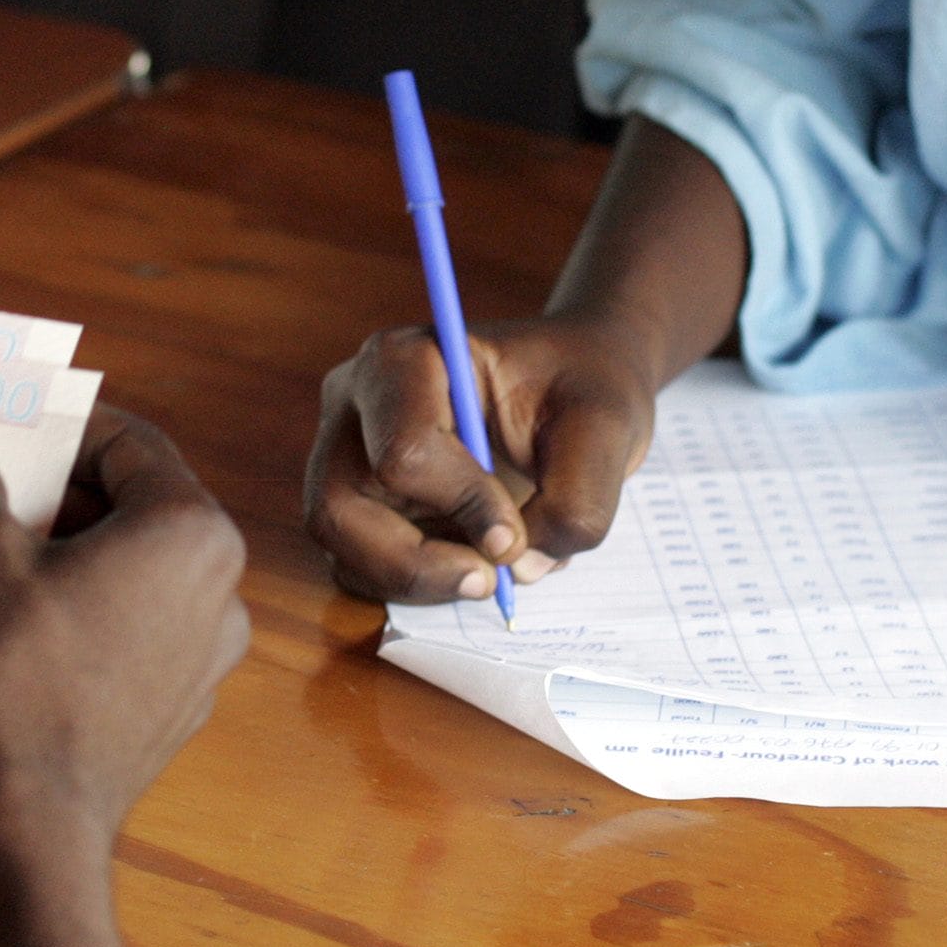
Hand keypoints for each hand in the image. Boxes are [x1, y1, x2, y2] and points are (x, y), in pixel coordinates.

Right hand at [0, 403, 248, 867]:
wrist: (20, 839)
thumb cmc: (5, 682)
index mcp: (192, 535)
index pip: (124, 442)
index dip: (48, 428)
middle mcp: (219, 595)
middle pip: (123, 509)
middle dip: (39, 498)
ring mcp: (197, 666)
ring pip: (115, 578)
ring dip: (44, 561)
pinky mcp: (163, 720)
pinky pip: (111, 641)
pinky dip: (59, 623)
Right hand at [304, 316, 657, 602]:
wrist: (572, 387)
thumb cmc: (583, 386)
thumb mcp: (607, 428)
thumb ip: (575, 502)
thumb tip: (518, 567)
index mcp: (403, 361)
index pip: (403, 452)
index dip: (463, 507)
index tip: (518, 533)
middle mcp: (355, 405)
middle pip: (340, 509)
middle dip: (415, 564)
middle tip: (489, 581)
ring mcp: (346, 456)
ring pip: (342, 549)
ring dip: (417, 581)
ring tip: (488, 572)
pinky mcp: (359, 502)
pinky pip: (359, 567)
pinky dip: (414, 586)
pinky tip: (468, 562)